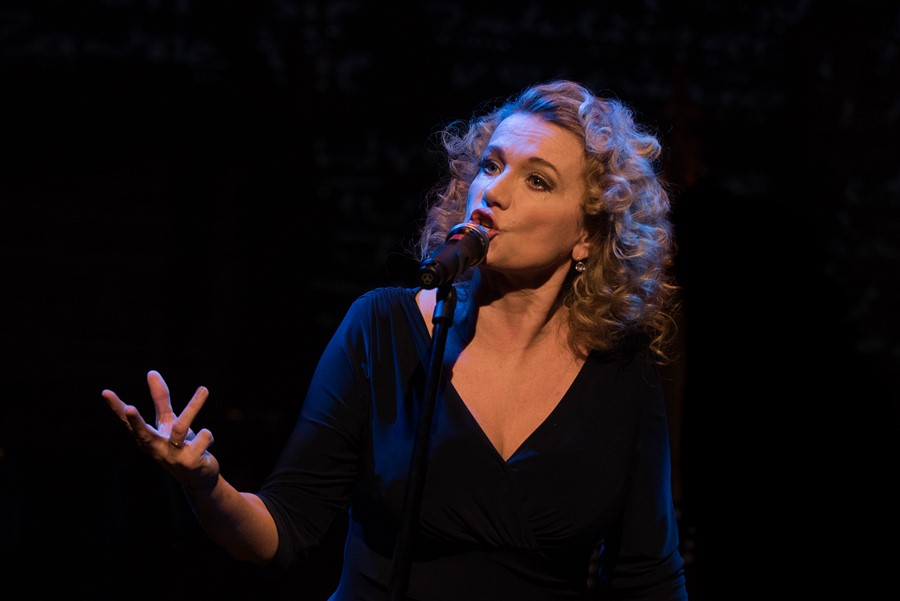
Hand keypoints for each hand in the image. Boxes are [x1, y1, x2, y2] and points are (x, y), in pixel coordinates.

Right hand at [102, 370, 219, 490]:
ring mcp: (173, 457)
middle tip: (129, 408)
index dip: (116, 408)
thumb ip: (160, 399)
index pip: (128, 422)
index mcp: (147, 438)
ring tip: (204, 388)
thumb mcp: (168, 422)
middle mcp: (156, 448)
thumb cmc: (179, 445)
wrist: (199, 477)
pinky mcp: (191, 462)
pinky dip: (208, 434)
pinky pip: (203, 437)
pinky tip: (207, 440)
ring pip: (181, 428)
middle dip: (136, 422)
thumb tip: (151, 372)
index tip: (105, 392)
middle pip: (144, 433)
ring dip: (193, 407)